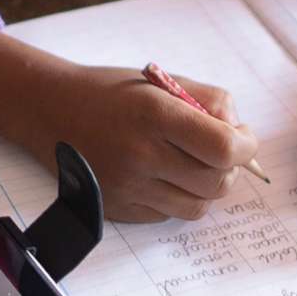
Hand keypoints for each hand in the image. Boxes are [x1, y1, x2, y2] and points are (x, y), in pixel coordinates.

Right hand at [0, 35, 259, 223]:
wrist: (51, 110)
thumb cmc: (111, 92)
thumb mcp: (162, 81)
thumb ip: (210, 102)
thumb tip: (241, 136)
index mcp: (155, 114)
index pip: (223, 147)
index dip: (245, 146)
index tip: (243, 137)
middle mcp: (141, 155)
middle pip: (217, 183)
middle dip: (229, 168)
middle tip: (219, 151)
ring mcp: (128, 187)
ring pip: (198, 207)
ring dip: (206, 188)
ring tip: (193, 164)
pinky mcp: (119, 209)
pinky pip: (169, 214)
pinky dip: (177, 198)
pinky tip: (162, 174)